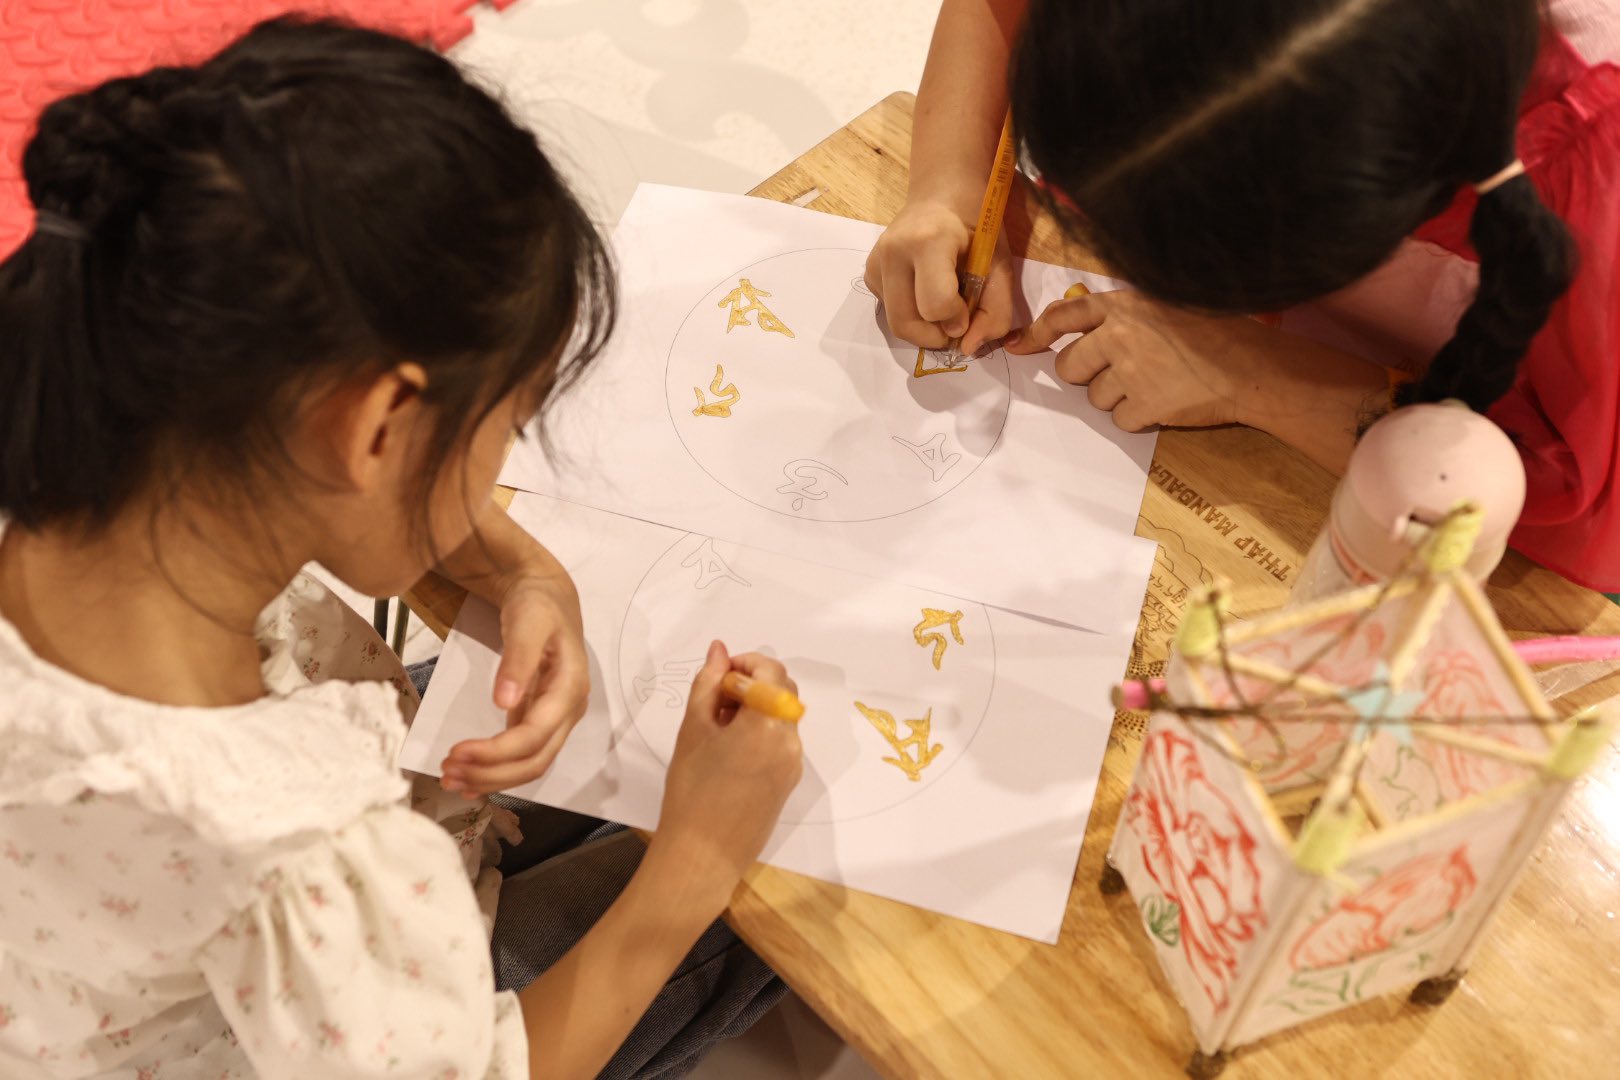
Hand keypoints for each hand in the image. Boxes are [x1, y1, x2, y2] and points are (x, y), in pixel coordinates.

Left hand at [441, 570, 588, 796]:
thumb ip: (518, 659)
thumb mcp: (527, 622)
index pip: (535, 736)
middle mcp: (569, 712)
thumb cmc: (538, 607)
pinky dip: (498, 772)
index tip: (456, 752)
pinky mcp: (543, 720)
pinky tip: (471, 779)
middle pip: (535, 760)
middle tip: (447, 773)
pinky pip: (524, 756)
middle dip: (491, 774)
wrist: (550, 599)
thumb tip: (503, 702)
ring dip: (491, 778)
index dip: (497, 752)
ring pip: (531, 765)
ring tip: (451, 779)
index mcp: (569, 689)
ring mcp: (557, 719)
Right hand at [649, 641, 803, 904]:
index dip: (745, 664)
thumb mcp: (694, 728)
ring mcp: (794, 763)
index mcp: (769, 722)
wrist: (702, 854)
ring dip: (756, 708)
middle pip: (782, 691)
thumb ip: (708, 683)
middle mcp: (790, 739)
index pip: (771, 671)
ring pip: (782, 716)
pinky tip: (730, 751)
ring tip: (717, 727)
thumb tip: (719, 649)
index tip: (719, 675)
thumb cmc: (691, 789)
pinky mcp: (789, 781)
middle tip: (715, 699)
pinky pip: (780, 742)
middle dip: (752, 684)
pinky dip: (761, 732)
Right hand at [864, 199, 1016, 353]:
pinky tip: (926, 292)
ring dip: (924, 327)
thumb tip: (968, 348)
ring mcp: (875, 263)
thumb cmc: (976, 225)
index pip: (935, 306)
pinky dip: (912, 313)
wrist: (943, 193)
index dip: (957, 319)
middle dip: (935, 335)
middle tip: (956, 323)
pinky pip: (890, 311)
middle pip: (906, 324)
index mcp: (928, 241)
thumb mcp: (999, 264)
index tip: (968, 308)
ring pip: (896, 323)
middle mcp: (892, 252)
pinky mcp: (868, 273)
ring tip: (943, 305)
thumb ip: (995, 310)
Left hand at [1006, 290, 1267, 430]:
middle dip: (1087, 375)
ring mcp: (1129, 371)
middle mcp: (1119, 335)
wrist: (1251, 367)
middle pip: (1069, 367)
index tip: (1020, 347)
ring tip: (1156, 384)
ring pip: (1095, 398)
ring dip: (1118, 398)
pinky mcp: (1142, 404)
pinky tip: (1165, 402)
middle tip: (1121, 373)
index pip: (1063, 316)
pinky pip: (1121, 420)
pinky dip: (1139, 418)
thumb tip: (1080, 330)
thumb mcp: (1165, 306)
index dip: (1037, 334)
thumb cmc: (1216, 332)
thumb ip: (1123, 315)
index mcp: (1123, 305)